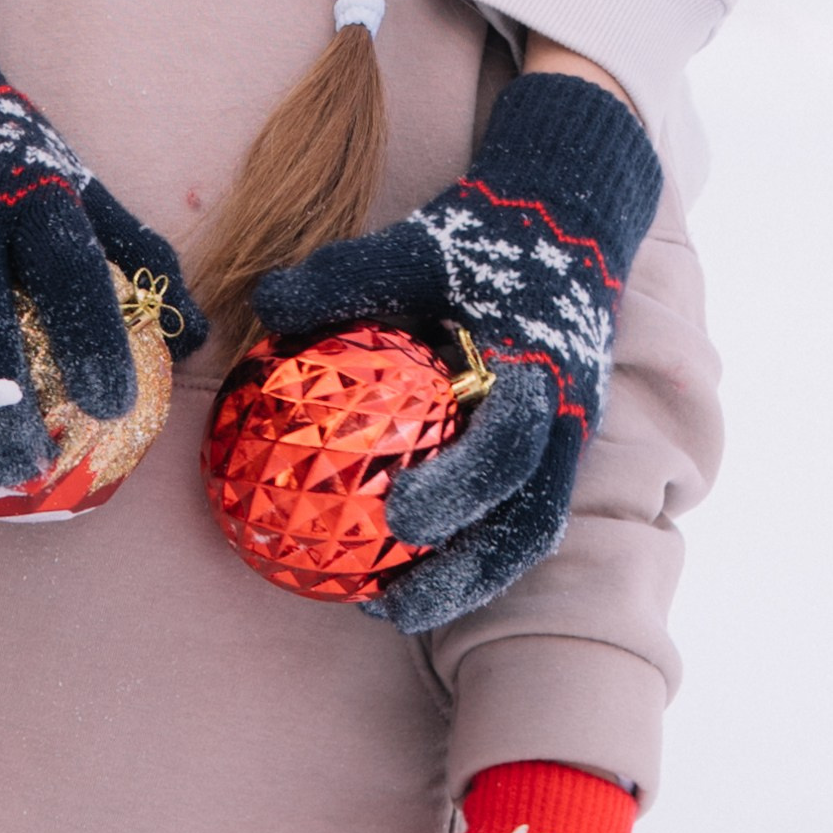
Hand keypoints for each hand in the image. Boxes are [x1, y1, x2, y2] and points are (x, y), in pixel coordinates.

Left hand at [251, 71, 661, 629]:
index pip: (505, 446)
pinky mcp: (560, 452)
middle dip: (461, 575)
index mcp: (537, 371)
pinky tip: (404, 573)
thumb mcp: (411, 245)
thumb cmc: (477, 237)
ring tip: (390, 613)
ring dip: (468, 581)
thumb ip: (340, 277)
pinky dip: (472, 551)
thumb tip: (261, 308)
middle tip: (386, 607)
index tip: (396, 519)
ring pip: (528, 533)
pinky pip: (519, 515)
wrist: (567, 220)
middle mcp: (566, 420)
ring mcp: (571, 442)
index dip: (457, 489)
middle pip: (526, 522)